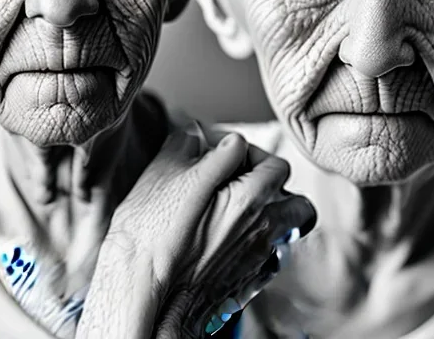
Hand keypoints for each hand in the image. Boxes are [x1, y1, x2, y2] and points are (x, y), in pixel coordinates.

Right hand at [76, 125, 315, 338]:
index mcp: (247, 196)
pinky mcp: (251, 282)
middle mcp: (263, 226)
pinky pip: (275, 255)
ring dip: (275, 210)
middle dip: (269, 178)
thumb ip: (185, 145)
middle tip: (240, 178)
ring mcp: (259, 256)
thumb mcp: (161, 174)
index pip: (261, 154)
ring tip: (244, 207)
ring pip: (290, 224)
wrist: (142, 299)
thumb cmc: (149, 238)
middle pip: (291, 191)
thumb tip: (196, 134)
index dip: (236, 149)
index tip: (216, 155)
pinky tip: (235, 240)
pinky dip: (263, 243)